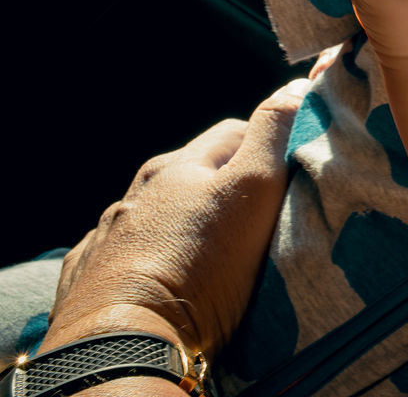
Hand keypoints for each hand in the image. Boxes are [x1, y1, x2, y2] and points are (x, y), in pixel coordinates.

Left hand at [45, 79, 307, 356]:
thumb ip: (273, 134)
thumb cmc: (200, 265)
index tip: (287, 169)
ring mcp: (109, 234)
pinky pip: (120, 252)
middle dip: (222, 183)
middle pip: (190, 171)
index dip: (265, 144)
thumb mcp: (252, 190)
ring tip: (209, 254)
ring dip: (180, 222)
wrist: (125, 343)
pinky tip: (158, 278)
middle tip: (255, 216)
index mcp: (179, 166)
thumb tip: (294, 86)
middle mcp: (138, 192)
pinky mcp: (91, 275)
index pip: (234, 132)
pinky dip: (143, 257)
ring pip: (154, 213)